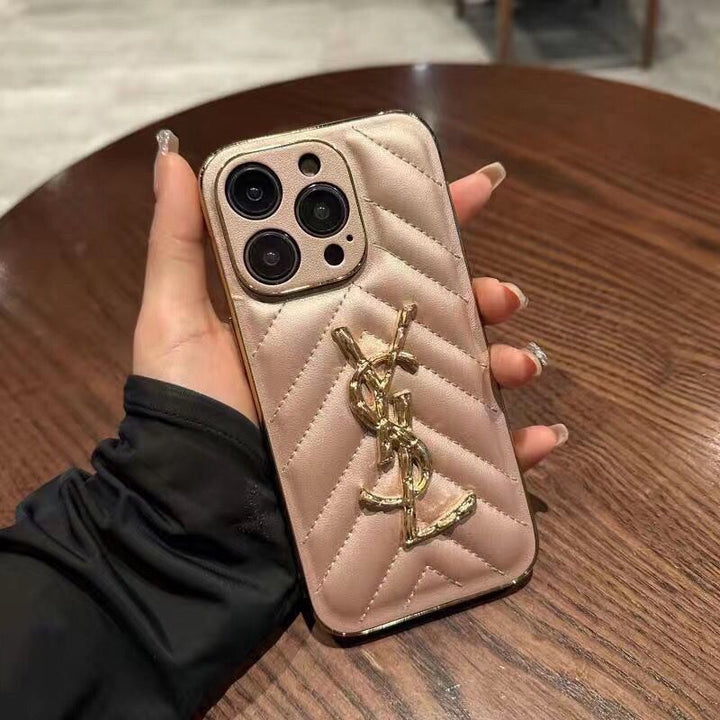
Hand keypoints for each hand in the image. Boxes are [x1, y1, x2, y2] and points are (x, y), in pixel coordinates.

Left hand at [134, 132, 566, 467]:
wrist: (197, 502)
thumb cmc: (188, 408)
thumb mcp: (176, 316)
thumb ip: (181, 242)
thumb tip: (175, 159)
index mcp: (323, 311)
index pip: (385, 254)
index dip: (432, 219)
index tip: (473, 190)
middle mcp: (360, 353)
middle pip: (440, 311)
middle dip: (482, 294)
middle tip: (501, 295)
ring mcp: (384, 406)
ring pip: (465, 373)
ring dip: (506, 361)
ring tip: (519, 363)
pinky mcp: (395, 457)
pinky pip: (467, 448)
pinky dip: (515, 446)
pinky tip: (541, 436)